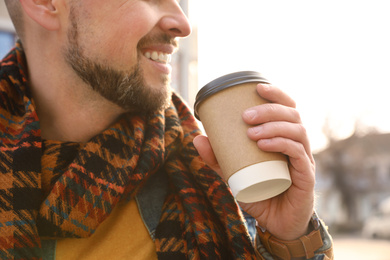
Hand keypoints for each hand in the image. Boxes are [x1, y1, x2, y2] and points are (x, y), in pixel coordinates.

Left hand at [193, 84, 314, 240]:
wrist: (277, 225)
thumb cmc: (260, 194)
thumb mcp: (234, 174)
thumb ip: (217, 158)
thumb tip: (197, 138)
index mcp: (285, 138)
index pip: (287, 109)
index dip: (277, 94)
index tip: (258, 87)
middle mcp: (297, 144)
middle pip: (292, 115)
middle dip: (270, 109)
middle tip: (246, 115)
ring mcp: (304, 159)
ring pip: (298, 130)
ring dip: (274, 126)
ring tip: (251, 132)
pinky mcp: (306, 175)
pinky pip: (298, 153)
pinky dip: (281, 144)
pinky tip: (264, 144)